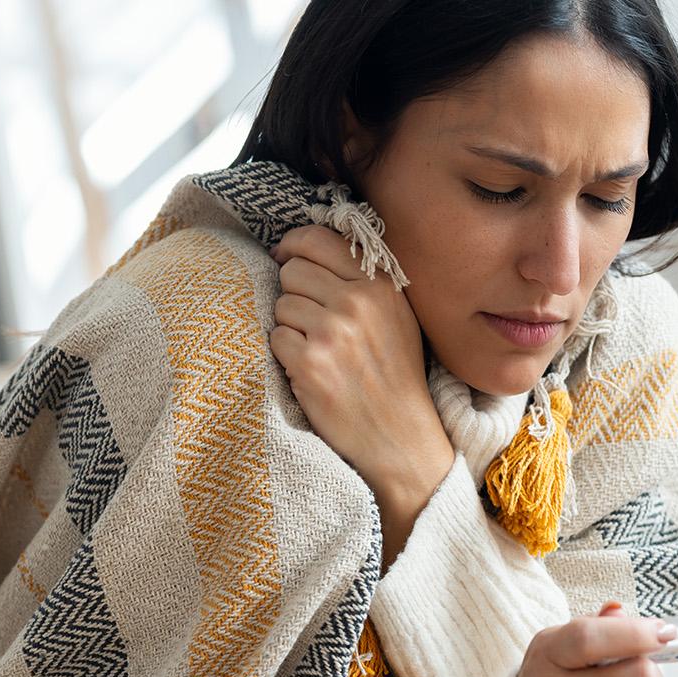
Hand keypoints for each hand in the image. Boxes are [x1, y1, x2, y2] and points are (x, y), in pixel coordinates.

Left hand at [267, 225, 451, 497]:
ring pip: (281, 305)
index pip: (318, 239)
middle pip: (292, 272)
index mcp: (380, 285)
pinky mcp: (310, 364)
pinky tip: (311, 370)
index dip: (293, 246)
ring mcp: (332, 332)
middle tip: (313, 324)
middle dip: (295, 294)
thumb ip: (363, 279)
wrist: (401, 436)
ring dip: (291, 328)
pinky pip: (276, 338)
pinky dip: (286, 354)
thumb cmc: (395, 375)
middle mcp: (357, 302)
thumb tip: (306, 249)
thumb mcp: (397, 315)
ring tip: (319, 352)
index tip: (285, 258)